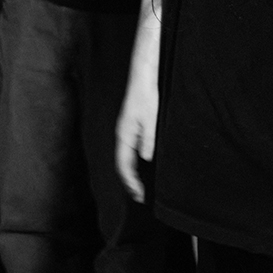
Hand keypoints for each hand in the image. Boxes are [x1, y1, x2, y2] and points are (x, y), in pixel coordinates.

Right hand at [114, 75, 157, 203]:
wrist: (142, 76)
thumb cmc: (147, 96)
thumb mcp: (151, 119)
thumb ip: (148, 140)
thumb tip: (145, 158)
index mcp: (124, 135)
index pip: (123, 166)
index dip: (130, 182)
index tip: (139, 195)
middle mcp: (122, 135)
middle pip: (121, 164)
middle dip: (129, 181)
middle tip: (139, 196)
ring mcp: (125, 130)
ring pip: (124, 157)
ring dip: (130, 173)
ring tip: (140, 185)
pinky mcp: (130, 126)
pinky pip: (128, 150)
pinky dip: (132, 162)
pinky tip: (141, 164)